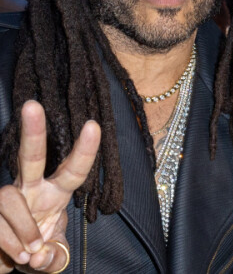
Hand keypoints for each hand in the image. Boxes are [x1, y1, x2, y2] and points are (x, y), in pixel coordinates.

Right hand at [0, 101, 100, 272]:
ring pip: (9, 197)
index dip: (85, 149)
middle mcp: (32, 189)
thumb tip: (43, 257)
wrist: (7, 261)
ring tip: (29, 252)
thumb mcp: (52, 254)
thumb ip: (54, 256)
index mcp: (55, 193)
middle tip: (32, 105)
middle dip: (33, 131)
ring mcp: (7, 198)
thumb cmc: (35, 249)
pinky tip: (15, 258)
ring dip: (23, 228)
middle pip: (33, 155)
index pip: (73, 169)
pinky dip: (9, 244)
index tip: (93, 124)